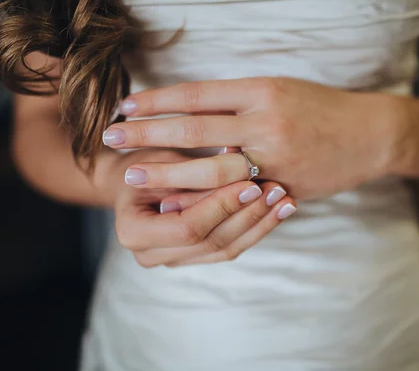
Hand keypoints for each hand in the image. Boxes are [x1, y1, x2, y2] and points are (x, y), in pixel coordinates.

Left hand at [102, 77, 404, 199]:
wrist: (371, 133)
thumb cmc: (320, 107)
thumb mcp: (278, 89)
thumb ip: (236, 102)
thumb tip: (188, 113)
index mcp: (261, 89)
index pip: (197, 94)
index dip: (157, 100)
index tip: (126, 106)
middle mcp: (265, 120)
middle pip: (194, 129)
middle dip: (147, 134)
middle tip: (111, 137)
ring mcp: (276, 156)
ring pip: (209, 169)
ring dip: (166, 173)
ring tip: (132, 176)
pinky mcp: (286, 185)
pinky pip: (236, 197)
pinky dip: (202, 202)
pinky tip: (174, 205)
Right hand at [110, 150, 296, 266]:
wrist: (132, 179)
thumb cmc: (144, 161)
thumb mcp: (162, 158)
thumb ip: (194, 169)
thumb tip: (238, 159)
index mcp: (132, 231)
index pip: (187, 227)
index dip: (220, 207)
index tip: (249, 184)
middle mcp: (150, 255)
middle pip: (211, 242)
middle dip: (248, 215)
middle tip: (278, 190)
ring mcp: (174, 260)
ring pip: (227, 248)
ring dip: (260, 224)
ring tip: (286, 200)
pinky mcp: (195, 256)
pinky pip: (231, 247)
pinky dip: (257, 228)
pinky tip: (280, 210)